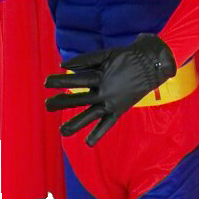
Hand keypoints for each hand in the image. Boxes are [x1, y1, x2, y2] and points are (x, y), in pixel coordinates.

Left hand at [44, 33, 175, 145]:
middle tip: (47, 105)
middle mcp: (104, 92)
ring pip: (91, 115)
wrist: (151, 63)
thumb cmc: (126, 56)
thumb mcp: (105, 54)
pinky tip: (88, 143)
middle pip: (79, 99)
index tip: (46, 83)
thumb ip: (85, 60)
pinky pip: (108, 124)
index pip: (75, 80)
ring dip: (76, 124)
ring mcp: (112, 103)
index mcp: (100, 76)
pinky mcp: (120, 110)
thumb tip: (64, 65)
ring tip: (62, 131)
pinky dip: (99, 133)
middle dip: (61, 102)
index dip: (60, 81)